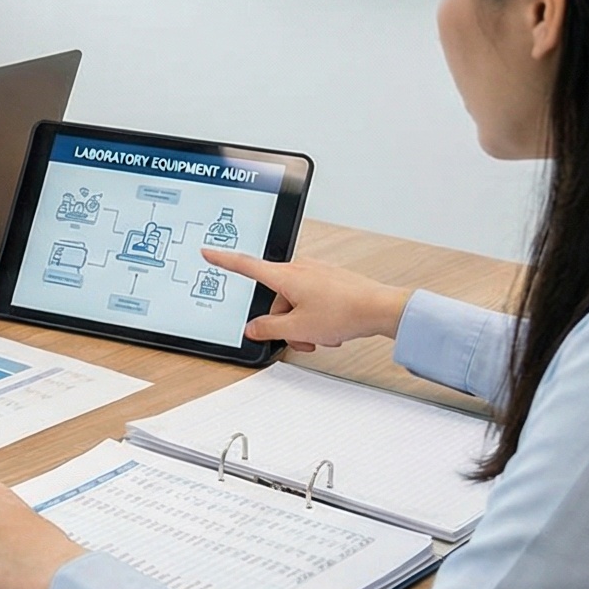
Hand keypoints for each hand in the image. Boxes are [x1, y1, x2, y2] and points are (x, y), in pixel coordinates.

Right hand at [203, 248, 411, 351]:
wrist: (381, 307)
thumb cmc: (344, 312)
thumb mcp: (298, 328)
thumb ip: (269, 329)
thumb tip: (253, 329)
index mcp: (285, 276)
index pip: (246, 266)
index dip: (223, 260)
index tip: (208, 252)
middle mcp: (299, 269)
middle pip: (275, 299)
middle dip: (283, 322)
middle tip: (300, 337)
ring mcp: (316, 273)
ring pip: (294, 303)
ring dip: (302, 323)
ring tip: (320, 336)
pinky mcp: (330, 281)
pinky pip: (311, 300)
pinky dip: (316, 317)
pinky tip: (331, 329)